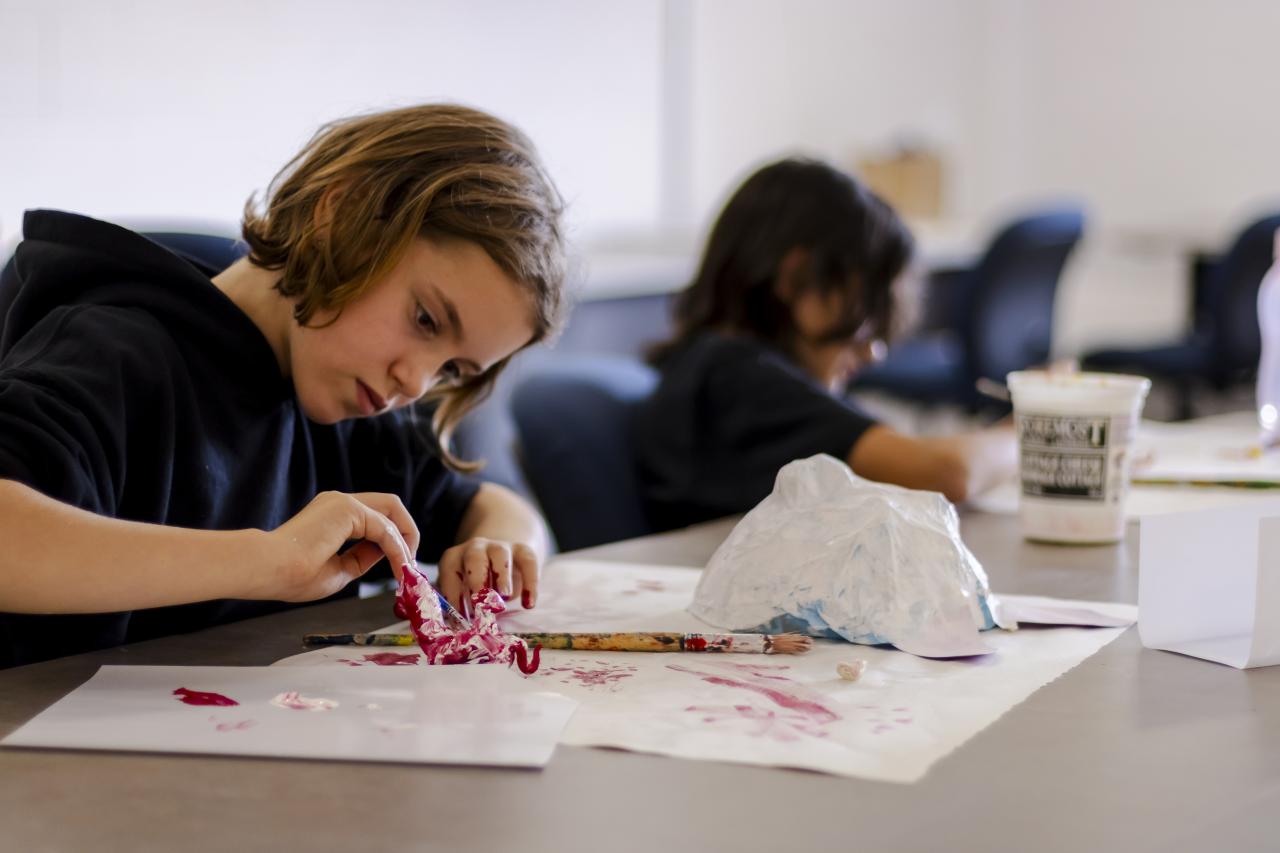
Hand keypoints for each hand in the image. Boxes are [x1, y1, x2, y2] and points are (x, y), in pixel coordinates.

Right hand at [261, 491, 419, 601]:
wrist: (268, 570)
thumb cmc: (292, 575)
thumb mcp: (339, 569)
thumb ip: (362, 558)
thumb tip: (387, 555)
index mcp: (333, 514)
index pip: (376, 519)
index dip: (394, 542)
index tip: (402, 566)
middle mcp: (339, 502)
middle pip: (390, 507)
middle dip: (407, 533)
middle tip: (412, 563)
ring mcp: (343, 501)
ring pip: (391, 512)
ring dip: (405, 543)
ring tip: (407, 571)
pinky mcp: (346, 508)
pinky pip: (384, 528)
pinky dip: (397, 548)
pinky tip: (400, 567)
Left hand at [437, 538, 540, 617]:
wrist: (499, 562)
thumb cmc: (475, 586)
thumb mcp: (463, 593)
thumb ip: (460, 606)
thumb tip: (457, 628)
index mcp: (454, 558)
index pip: (450, 571)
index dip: (453, 593)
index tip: (461, 616)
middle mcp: (475, 548)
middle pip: (474, 557)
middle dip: (476, 579)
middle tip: (480, 602)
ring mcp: (499, 547)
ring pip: (500, 554)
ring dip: (502, 576)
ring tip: (505, 598)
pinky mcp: (522, 550)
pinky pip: (528, 562)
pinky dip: (530, 584)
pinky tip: (528, 605)